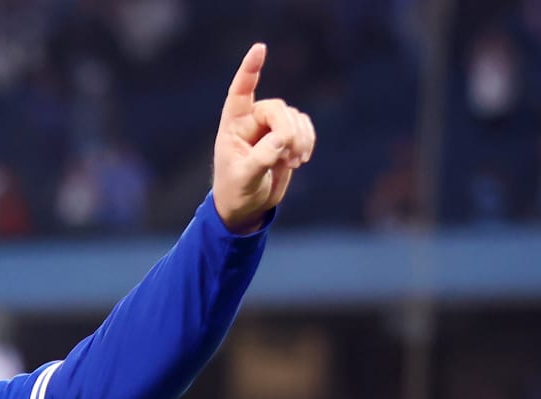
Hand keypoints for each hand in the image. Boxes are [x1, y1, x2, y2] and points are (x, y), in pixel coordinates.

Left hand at [213, 43, 315, 232]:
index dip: (250, 70)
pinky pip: (305, 127)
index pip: (241, 92)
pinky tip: (300, 159)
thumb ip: (261, 157)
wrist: (247, 207)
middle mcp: (252, 121)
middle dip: (288, 131)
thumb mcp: (244, 178)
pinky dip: (308, 141)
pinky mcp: (287, 136)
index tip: (260, 48)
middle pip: (278, 109)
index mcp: (233, 126)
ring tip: (293, 162)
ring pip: (295, 117)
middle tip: (289, 158)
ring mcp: (271, 127)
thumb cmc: (236, 192)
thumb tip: (283, 139)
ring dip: (300, 139)